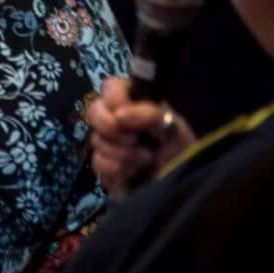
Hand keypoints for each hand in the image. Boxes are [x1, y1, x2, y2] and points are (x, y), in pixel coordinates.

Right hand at [87, 77, 194, 198]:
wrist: (180, 185)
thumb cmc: (180, 151)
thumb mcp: (173, 125)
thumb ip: (149, 113)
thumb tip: (119, 116)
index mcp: (134, 104)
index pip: (111, 87)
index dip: (115, 99)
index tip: (126, 114)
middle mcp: (116, 120)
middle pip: (93, 111)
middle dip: (110, 127)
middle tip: (133, 139)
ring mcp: (108, 143)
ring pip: (96, 140)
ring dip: (123, 152)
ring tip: (146, 160)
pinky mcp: (104, 166)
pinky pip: (98, 162)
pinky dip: (118, 168)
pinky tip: (134, 172)